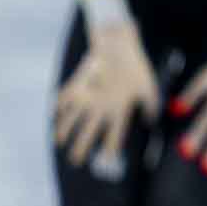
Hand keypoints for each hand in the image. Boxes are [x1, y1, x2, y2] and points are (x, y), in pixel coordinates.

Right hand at [54, 18, 158, 168]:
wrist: (115, 43)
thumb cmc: (135, 66)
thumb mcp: (148, 86)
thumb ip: (150, 106)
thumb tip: (151, 120)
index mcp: (119, 109)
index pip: (113, 137)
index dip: (109, 152)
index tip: (106, 162)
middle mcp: (100, 106)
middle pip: (87, 134)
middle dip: (81, 149)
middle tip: (76, 160)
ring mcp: (85, 96)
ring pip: (70, 120)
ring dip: (64, 133)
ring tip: (59, 142)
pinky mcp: (75, 84)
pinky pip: (63, 100)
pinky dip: (58, 109)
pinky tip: (55, 117)